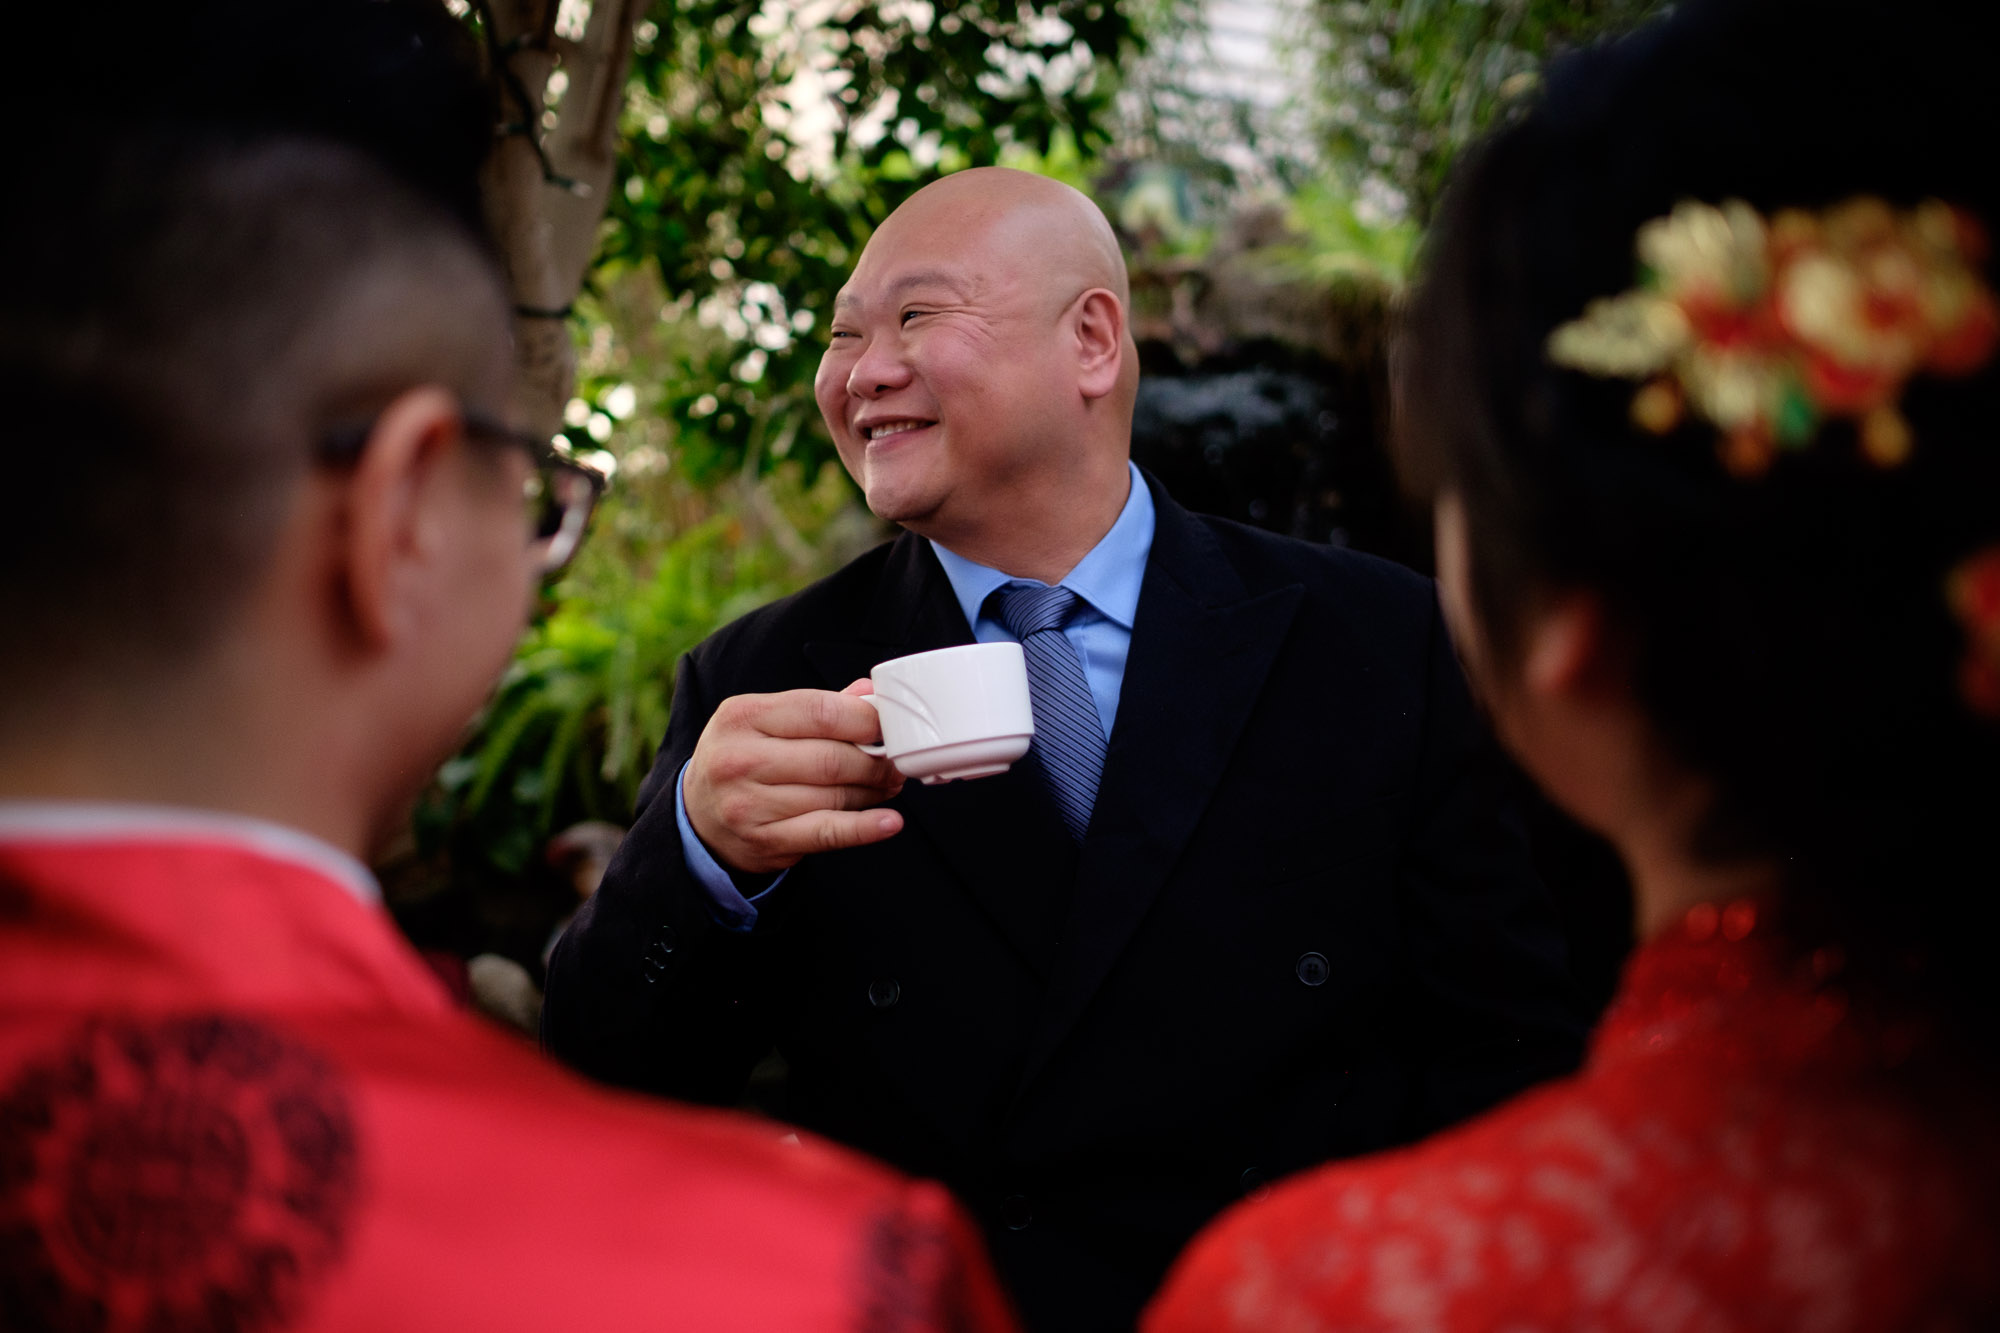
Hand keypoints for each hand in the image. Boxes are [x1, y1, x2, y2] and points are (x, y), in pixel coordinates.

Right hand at [684, 678, 905, 873]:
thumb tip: (870, 694)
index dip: (865, 719)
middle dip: (875, 760)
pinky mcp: (764, 841)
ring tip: (887, 786)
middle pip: (831, 758)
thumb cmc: (742, 758)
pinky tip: (889, 822)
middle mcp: (740, 759)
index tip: (889, 725)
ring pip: (833, 795)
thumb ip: (816, 707)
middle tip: (895, 762)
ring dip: (873, 792)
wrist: (697, 814)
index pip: (819, 711)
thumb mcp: (764, 721)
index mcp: (743, 716)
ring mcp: (749, 804)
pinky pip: (826, 832)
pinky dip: (864, 829)